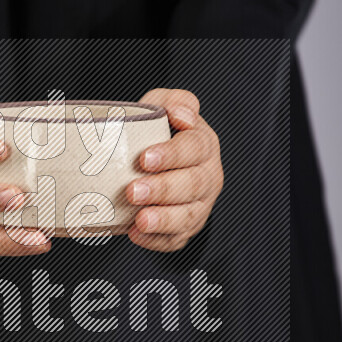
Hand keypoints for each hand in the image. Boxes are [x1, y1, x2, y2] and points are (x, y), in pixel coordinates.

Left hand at [126, 89, 222, 251]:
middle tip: (133, 191)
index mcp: (203, 145)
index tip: (145, 158)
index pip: (194, 147)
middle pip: (192, 184)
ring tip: (140, 220)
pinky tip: (136, 234)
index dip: (171, 154)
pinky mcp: (186, 228)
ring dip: (163, 219)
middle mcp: (207, 176)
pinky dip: (157, 240)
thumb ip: (172, 101)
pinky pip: (177, 239)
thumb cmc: (160, 135)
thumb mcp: (164, 108)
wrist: (163, 165)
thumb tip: (180, 113)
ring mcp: (199, 205)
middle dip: (162, 189)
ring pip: (189, 215)